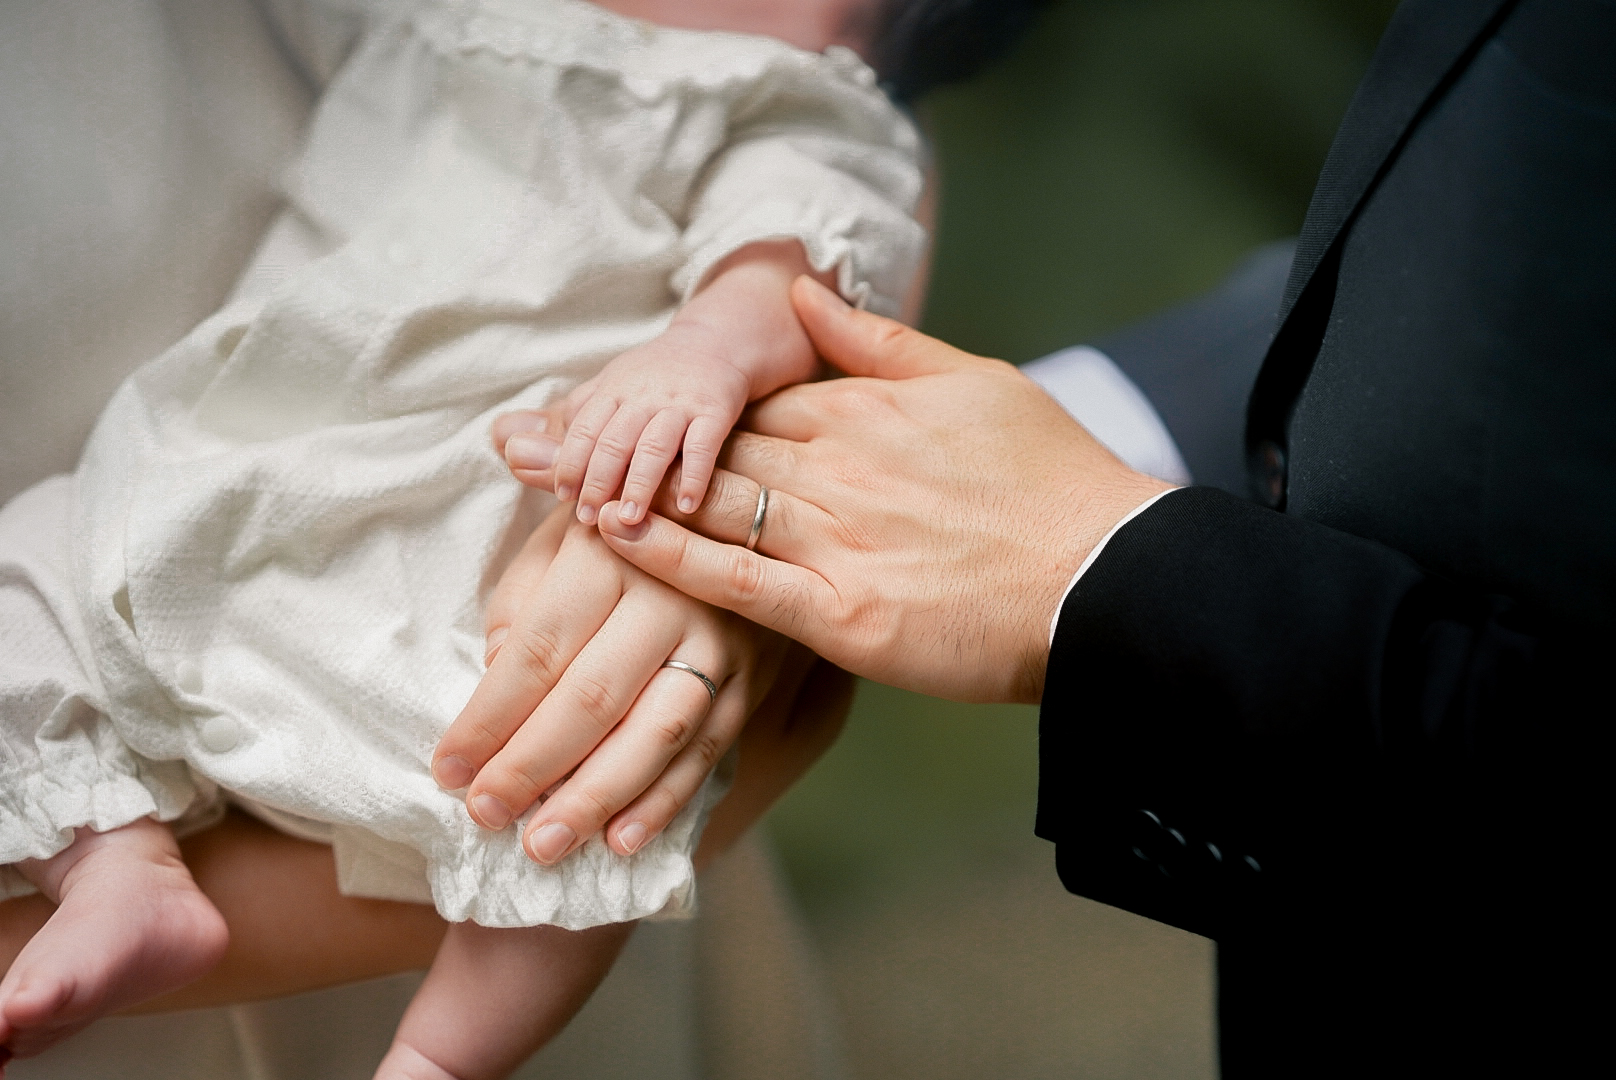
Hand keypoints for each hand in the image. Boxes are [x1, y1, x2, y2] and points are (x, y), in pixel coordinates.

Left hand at [431, 503, 787, 863]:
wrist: (731, 515)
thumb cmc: (619, 531)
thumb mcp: (559, 536)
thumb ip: (520, 602)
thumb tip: (493, 677)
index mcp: (608, 551)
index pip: (540, 650)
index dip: (490, 717)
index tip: (447, 770)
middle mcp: (672, 595)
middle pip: (595, 697)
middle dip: (532, 766)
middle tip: (485, 816)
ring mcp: (721, 639)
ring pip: (657, 731)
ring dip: (596, 798)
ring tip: (543, 846)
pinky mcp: (751, 677)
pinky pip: (709, 748)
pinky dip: (666, 800)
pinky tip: (620, 840)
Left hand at [520, 241, 828, 526]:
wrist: (718, 342)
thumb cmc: (654, 380)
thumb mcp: (606, 392)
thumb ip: (563, 423)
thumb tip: (498, 441)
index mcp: (611, 392)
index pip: (583, 429)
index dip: (569, 461)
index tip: (559, 494)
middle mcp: (643, 396)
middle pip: (614, 439)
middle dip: (597, 478)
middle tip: (586, 518)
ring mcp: (681, 404)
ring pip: (655, 443)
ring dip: (639, 482)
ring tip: (627, 518)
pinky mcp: (717, 410)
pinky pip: (705, 444)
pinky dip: (695, 475)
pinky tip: (686, 505)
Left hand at [577, 277, 1170, 703]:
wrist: (1106, 574)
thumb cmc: (1050, 479)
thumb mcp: (974, 380)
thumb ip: (881, 341)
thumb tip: (807, 297)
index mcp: (864, 410)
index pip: (748, 401)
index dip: (676, 407)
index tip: (610, 408)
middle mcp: (837, 465)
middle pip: (711, 446)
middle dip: (622, 441)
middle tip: (531, 438)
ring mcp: (836, 537)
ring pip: (712, 503)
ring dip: (627, 490)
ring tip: (551, 482)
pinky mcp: (842, 612)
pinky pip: (740, 579)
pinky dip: (675, 555)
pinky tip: (618, 538)